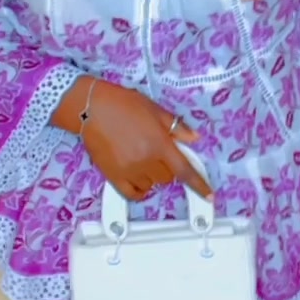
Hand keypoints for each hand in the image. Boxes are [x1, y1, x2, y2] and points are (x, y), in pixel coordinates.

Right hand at [59, 80, 212, 202]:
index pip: (184, 170)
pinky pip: (133, 193)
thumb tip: (193, 138)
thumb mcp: (154, 109)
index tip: (208, 195)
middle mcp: (146, 160)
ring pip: (151, 185)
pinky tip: (139, 180)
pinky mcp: (113, 175)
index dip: (199, 185)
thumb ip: (176, 126)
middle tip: (158, 153)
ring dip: (153, 176)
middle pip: (168, 178)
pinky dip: (140, 190)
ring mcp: (129, 170)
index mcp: (159, 144)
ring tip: (143, 158)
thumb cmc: (122, 103)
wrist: (91, 107)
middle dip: (168, 167)